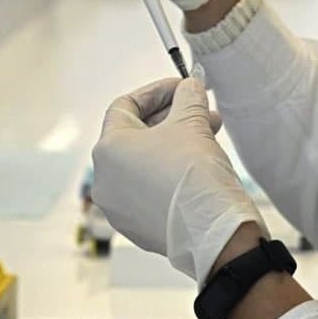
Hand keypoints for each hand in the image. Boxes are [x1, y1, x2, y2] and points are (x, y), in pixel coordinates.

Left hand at [91, 78, 267, 286]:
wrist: (212, 231)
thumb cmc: (195, 173)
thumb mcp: (192, 122)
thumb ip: (188, 96)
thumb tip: (189, 87)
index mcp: (108, 148)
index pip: (126, 106)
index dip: (157, 91)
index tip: (183, 87)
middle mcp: (105, 178)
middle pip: (134, 135)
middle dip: (171, 119)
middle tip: (201, 112)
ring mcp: (117, 207)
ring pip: (143, 164)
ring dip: (172, 145)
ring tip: (207, 137)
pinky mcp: (135, 227)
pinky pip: (148, 190)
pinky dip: (168, 174)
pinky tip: (196, 168)